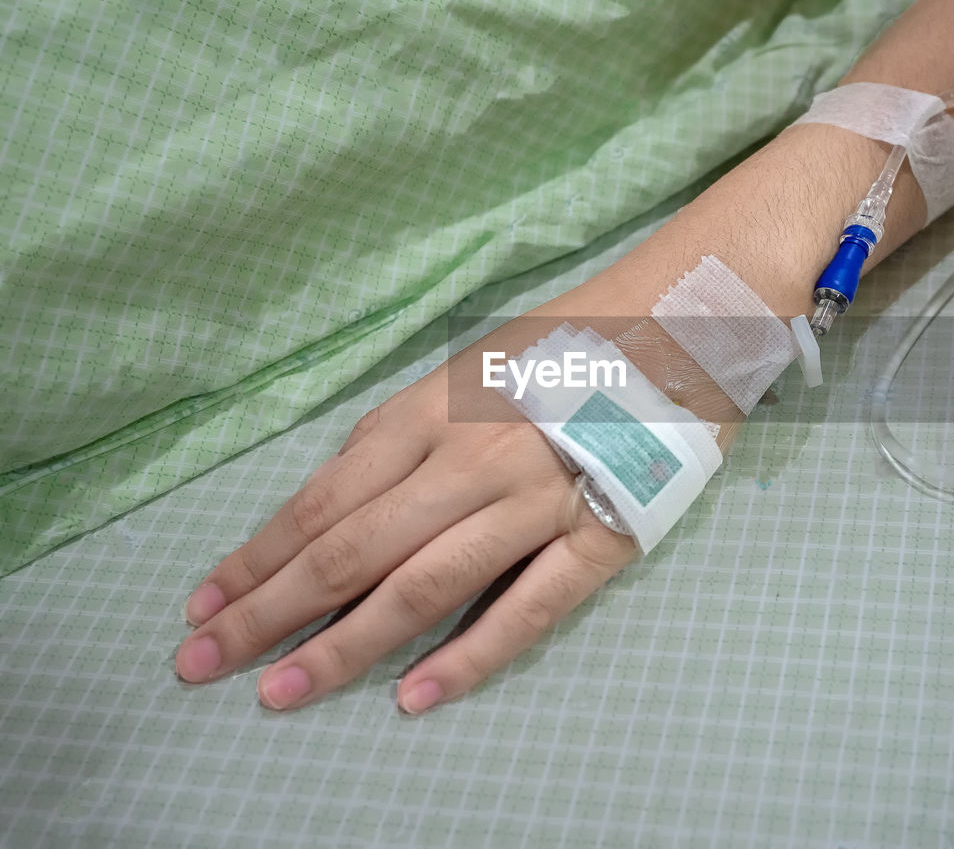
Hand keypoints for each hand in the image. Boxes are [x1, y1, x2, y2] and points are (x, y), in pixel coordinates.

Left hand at [175, 315, 647, 713]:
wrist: (678, 331)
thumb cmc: (561, 350)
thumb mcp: (461, 371)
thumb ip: (399, 434)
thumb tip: (330, 500)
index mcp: (431, 411)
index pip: (325, 497)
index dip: (260, 555)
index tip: (203, 603)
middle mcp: (472, 457)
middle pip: (354, 549)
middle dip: (271, 611)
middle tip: (202, 663)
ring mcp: (536, 501)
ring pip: (425, 584)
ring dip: (346, 645)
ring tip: (280, 691)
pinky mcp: (598, 537)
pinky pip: (529, 608)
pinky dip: (470, 655)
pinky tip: (414, 695)